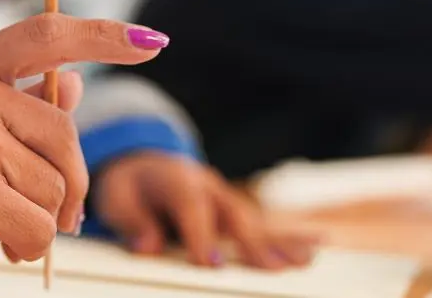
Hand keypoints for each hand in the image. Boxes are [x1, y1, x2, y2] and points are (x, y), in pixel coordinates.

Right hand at [0, 14, 169, 289]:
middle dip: (71, 183)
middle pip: (66, 133)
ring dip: (41, 219)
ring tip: (1, 225)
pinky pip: (39, 223)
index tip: (150, 40)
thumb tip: (74, 81)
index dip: (105, 36)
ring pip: (55, 185)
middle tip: (58, 212)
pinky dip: (29, 244)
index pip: (47, 33)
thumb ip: (14, 99)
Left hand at [93, 152, 318, 269]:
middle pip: (234, 215)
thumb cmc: (128, 185)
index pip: (191, 208)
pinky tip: (316, 245)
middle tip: (270, 269)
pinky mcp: (234, 210)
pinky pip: (263, 224)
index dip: (200, 236)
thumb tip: (148, 248)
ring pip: (255, 221)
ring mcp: (225, 197)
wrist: (141, 161)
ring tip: (303, 261)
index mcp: (177, 180)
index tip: (208, 264)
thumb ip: (132, 222)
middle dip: (251, 243)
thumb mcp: (116, 199)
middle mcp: (208, 186)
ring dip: (279, 242)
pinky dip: (289, 236)